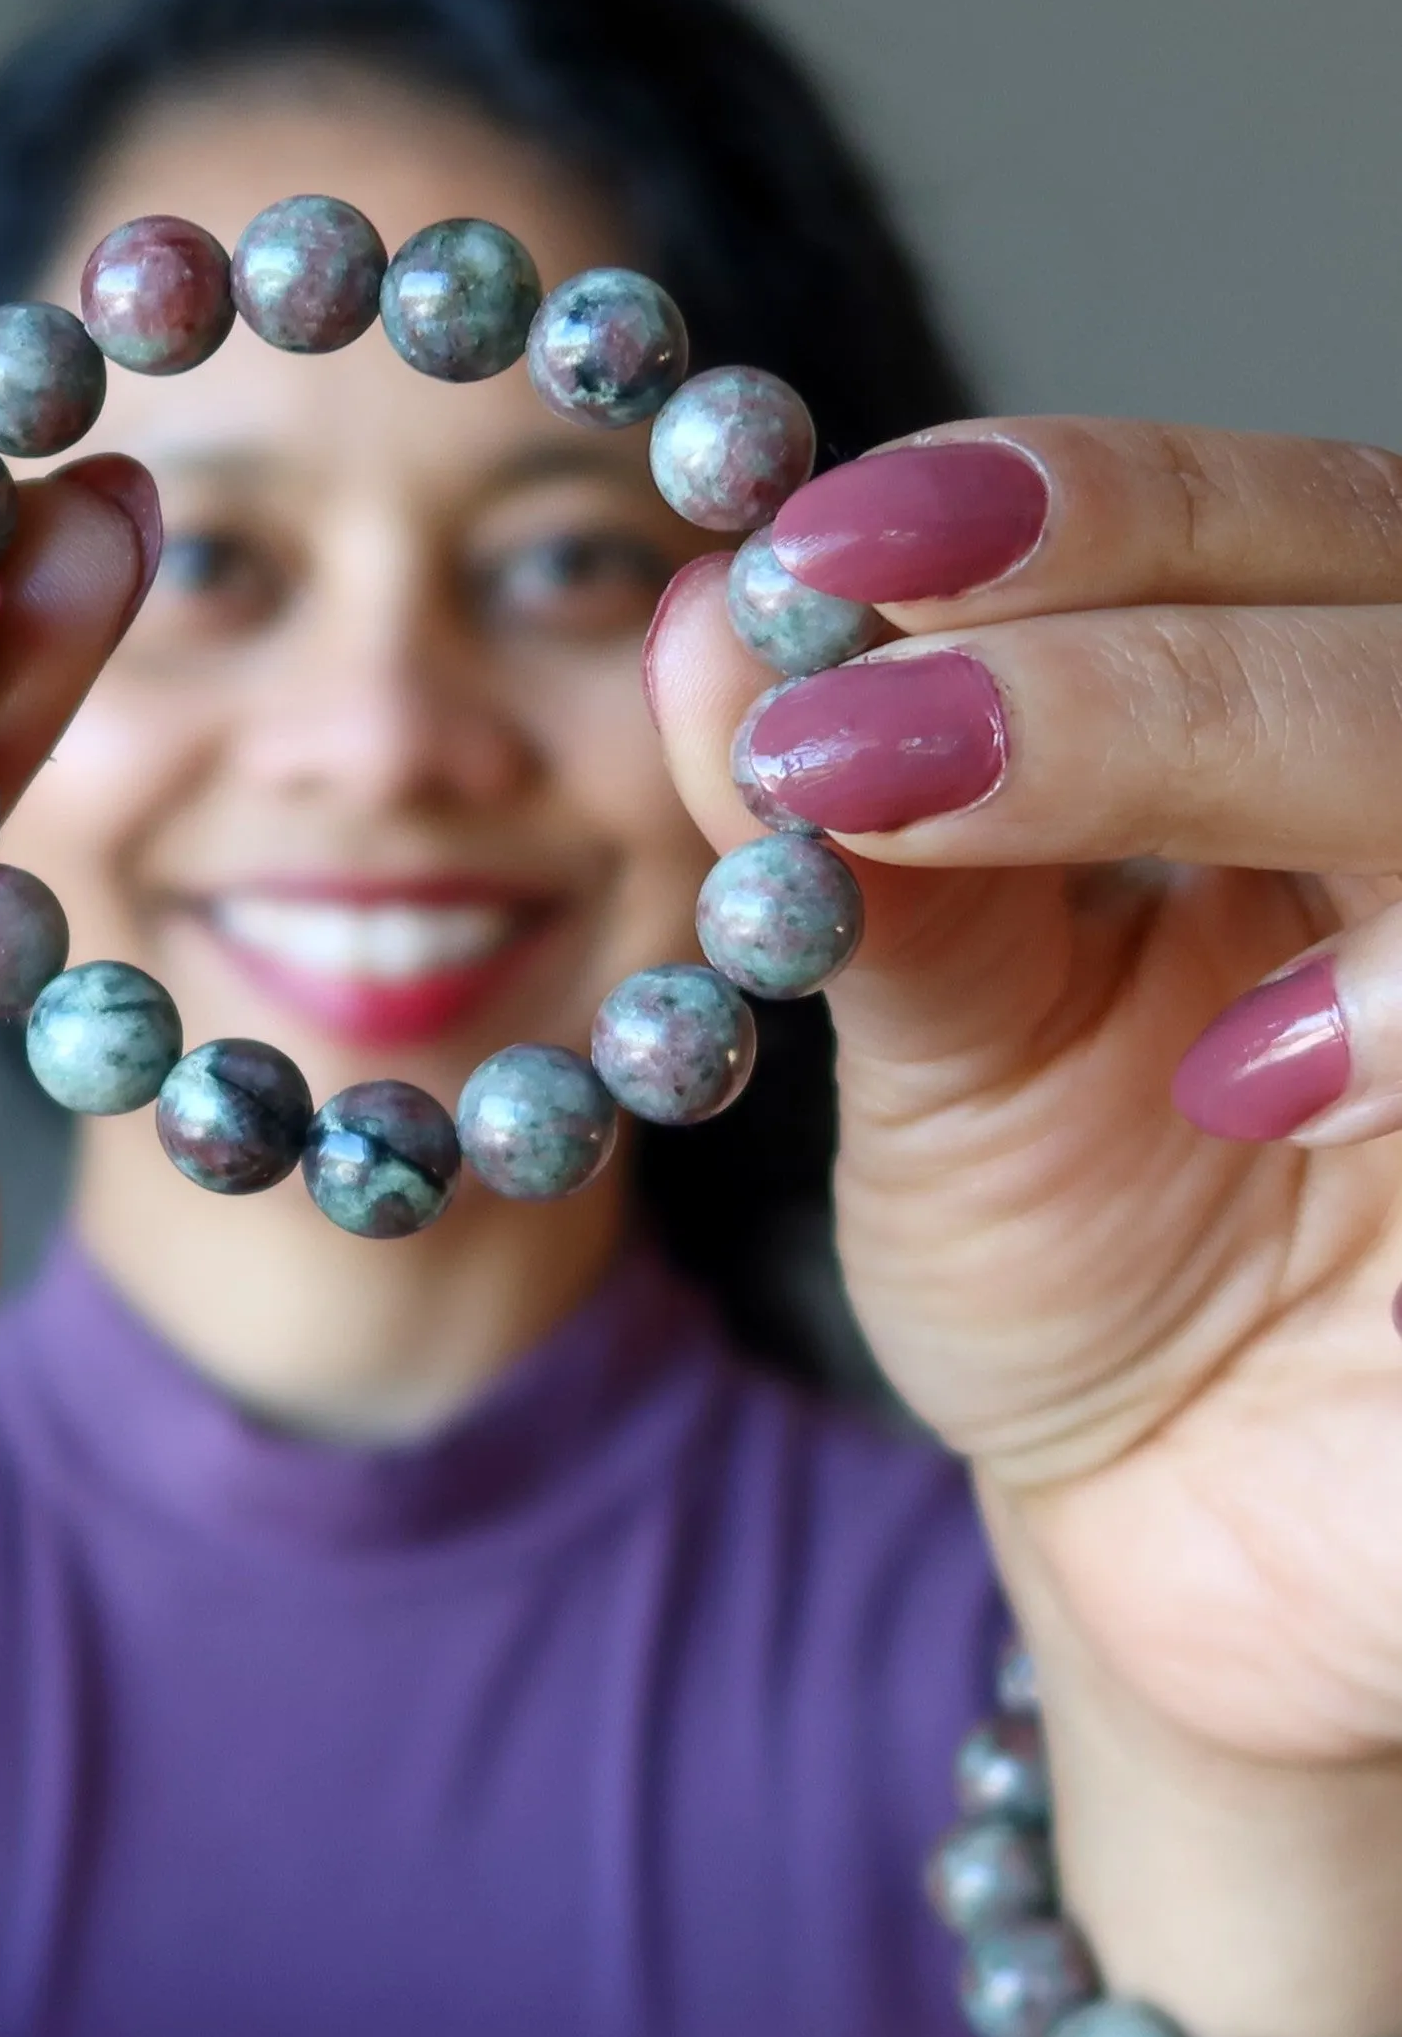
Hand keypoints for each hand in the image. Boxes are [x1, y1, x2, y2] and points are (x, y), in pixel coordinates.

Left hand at [653, 421, 1401, 2026]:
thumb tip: (705, 626)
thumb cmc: (1082, 1259)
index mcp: (1312, 735)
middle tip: (857, 707)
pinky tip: (1248, 1082)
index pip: (1259, 532)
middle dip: (1117, 643)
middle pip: (1391, 601)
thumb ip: (855, 848)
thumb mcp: (944, 1049)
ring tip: (942, 828)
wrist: (1192, 1531)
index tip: (826, 545)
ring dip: (1225, 749)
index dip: (1073, 505)